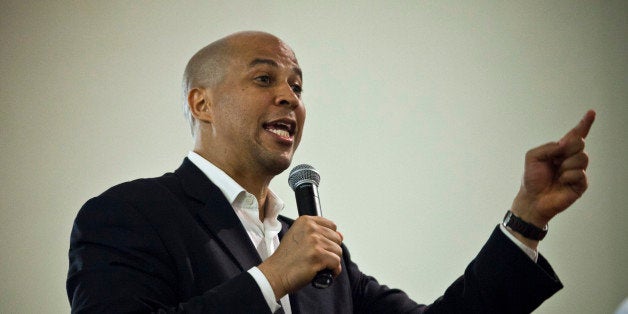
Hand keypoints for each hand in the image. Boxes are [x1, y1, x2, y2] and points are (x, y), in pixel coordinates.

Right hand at [257, 216, 342, 299]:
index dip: (328, 239)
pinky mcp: (318, 255)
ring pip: (338, 251)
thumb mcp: (299, 237)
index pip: (332, 226)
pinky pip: (336, 263)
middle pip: (337, 239)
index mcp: (305, 221)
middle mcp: (310, 228)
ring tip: (317, 265)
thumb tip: (341, 235)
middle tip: (316, 258)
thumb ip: (319, 233)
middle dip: (330, 251)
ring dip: (331, 262)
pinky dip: (332, 271)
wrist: (275, 273)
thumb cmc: (286, 258)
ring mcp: (314, 241)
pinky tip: (321, 272)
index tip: (318, 247)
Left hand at [511, 110, 595, 233]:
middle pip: (580, 143)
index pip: (575, 135)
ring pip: (582, 158)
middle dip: (568, 149)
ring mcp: (577, 171)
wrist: (532, 198)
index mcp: (560, 150)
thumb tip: (565, 145)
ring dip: (566, 165)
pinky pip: (580, 173)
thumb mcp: (533, 156)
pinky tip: (561, 182)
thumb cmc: (532, 178)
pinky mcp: (581, 184)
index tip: (591, 112)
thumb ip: (548, 146)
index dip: (584, 124)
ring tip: (557, 174)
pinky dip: (567, 176)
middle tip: (555, 161)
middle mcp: (571, 158)